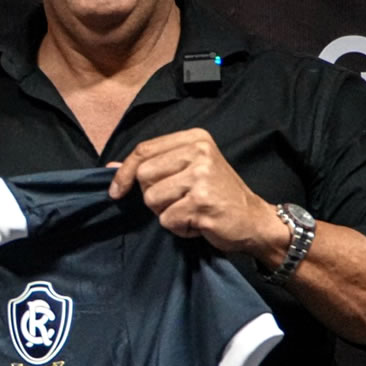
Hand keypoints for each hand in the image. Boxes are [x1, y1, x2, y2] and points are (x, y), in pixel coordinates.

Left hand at [107, 128, 285, 256]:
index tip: (116, 191)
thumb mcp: (187, 171)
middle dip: (153, 196)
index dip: (123, 173)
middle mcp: (199, 152)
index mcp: (195, 139)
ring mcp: (201, 177)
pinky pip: (167, 219)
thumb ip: (152, 165)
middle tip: (179, 201)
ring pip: (151, 199)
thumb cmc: (217, 195)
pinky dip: (178, 227)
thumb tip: (110, 168)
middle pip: (143, 176)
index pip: (143, 150)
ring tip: (190, 210)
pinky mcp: (202, 202)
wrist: (254, 221)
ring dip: (165, 213)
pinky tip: (198, 221)